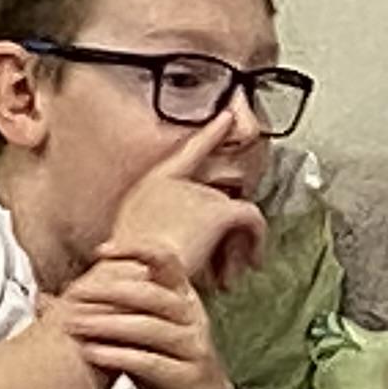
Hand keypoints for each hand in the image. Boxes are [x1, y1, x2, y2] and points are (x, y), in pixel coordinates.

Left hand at [54, 252, 235, 388]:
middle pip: (152, 294)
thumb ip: (103, 311)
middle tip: (74, 295)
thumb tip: (45, 299)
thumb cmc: (163, 366)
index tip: (100, 251)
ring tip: (75, 324)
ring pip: (150, 327)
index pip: (166, 260)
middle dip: (109, 291)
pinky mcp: (187, 377)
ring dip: (108, 323)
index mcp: (182, 297)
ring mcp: (193, 347)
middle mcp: (192, 316)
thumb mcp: (137, 333)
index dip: (135, 250)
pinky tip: (92, 353)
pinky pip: (151, 362)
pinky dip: (119, 356)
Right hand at [101, 111, 270, 295]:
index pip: (187, 152)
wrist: (134, 272)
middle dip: (223, 225)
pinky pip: (252, 219)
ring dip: (240, 237)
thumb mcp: (130, 239)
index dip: (210, 133)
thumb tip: (171, 241)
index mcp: (150, 184)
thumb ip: (153, 228)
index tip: (228, 115)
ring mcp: (198, 193)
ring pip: (235, 208)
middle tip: (227, 256)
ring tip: (238, 266)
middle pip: (215, 195)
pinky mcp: (218, 211)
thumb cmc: (129, 266)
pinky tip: (254, 260)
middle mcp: (174, 181)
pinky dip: (257, 239)